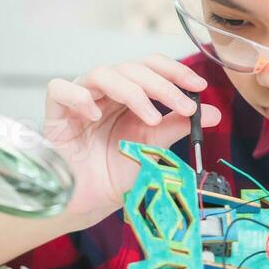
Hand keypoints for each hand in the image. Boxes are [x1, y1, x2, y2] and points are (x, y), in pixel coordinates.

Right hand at [44, 55, 221, 220]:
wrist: (90, 202)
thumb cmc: (117, 171)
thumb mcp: (153, 146)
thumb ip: (178, 126)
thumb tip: (213, 112)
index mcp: (128, 94)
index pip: (150, 67)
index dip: (174, 70)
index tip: (198, 86)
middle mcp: (104, 92)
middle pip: (131, 68)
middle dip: (162, 85)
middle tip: (184, 106)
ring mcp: (79, 100)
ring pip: (101, 73)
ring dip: (131, 91)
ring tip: (151, 118)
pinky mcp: (54, 114)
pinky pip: (59, 89)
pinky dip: (79, 96)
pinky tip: (95, 115)